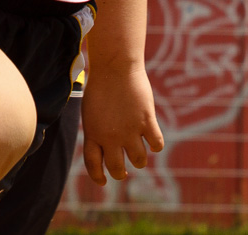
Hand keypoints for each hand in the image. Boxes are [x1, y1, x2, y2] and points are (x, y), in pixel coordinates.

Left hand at [80, 62, 163, 184]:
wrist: (115, 66)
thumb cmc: (101, 86)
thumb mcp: (91, 112)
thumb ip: (96, 132)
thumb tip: (105, 150)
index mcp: (92, 134)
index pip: (93, 165)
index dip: (98, 177)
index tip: (104, 181)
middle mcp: (110, 136)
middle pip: (117, 168)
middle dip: (121, 173)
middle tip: (124, 172)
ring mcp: (129, 130)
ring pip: (139, 160)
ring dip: (139, 160)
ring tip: (139, 155)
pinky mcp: (146, 121)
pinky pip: (156, 144)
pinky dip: (156, 145)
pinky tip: (153, 140)